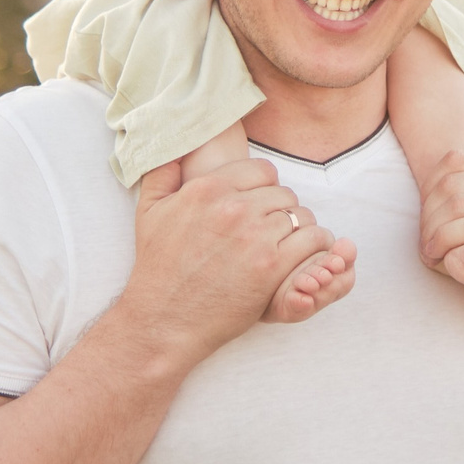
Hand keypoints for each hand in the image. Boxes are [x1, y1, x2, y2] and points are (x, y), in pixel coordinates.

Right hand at [120, 156, 351, 365]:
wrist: (164, 319)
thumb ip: (162, 171)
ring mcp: (254, 238)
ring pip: (302, 216)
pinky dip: (315, 248)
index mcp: (207, 188)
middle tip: (275, 231)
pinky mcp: (270, 268)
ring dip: (301, 230)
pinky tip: (306, 257)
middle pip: (284, 194)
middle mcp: (233, 208)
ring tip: (292, 244)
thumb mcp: (148, 210)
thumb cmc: (157, 267)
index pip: (262, 170)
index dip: (266, 188)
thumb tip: (174, 143)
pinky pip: (311, 242)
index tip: (261, 206)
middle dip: (283, 211)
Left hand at [417, 111, 463, 344]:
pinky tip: (441, 261)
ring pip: (462, 206)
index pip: (456, 161)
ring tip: (432, 252)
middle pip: (454, 183)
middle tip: (425, 241)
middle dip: (429, 213)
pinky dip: (448, 245)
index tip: (426, 220)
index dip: (429, 190)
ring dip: (436, 232)